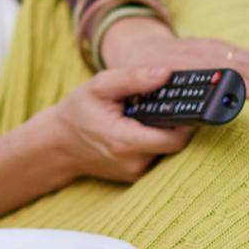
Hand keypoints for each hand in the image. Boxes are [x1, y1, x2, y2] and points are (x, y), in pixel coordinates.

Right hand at [47, 65, 196, 183]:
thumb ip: (133, 78)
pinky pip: (156, 156)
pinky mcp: (135, 175)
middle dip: (176, 123)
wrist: (57, 144)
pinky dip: (153, 140)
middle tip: (168, 103)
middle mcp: (134, 162)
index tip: (191, 102)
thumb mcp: (99, 86)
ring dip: (164, 131)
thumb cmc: (77, 112)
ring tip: (147, 114)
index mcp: (126, 141)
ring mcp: (135, 172)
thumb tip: (167, 73)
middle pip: (174, 144)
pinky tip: (140, 127)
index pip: (176, 138)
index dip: (188, 121)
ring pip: (167, 150)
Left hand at [98, 16, 248, 107]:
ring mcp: (205, 46)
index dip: (233, 82)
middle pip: (233, 62)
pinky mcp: (215, 46)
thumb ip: (152, 105)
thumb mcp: (132, 90)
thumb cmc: (135, 81)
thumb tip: (181, 126)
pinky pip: (246, 55)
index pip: (206, 71)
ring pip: (244, 57)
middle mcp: (190, 51)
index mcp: (168, 63)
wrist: (136, 47)